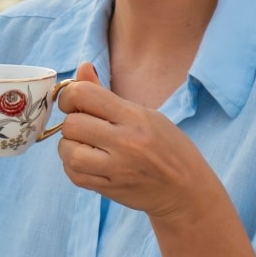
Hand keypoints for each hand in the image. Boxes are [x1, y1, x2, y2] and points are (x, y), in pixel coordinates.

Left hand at [55, 63, 224, 220]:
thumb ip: (106, 95)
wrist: (187, 190)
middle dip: (71, 122)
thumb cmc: (168, 147)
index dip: (70, 96)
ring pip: (68, 151)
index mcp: (135, 118)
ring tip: (85, 145)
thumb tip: (82, 66)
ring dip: (69, 146)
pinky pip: (73, 174)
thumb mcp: (145, 114)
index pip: (84, 94)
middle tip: (85, 127)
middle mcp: (126, 142)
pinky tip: (89, 162)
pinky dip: (73, 166)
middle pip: (72, 124)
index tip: (75, 102)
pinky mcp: (110, 189)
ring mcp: (117, 168)